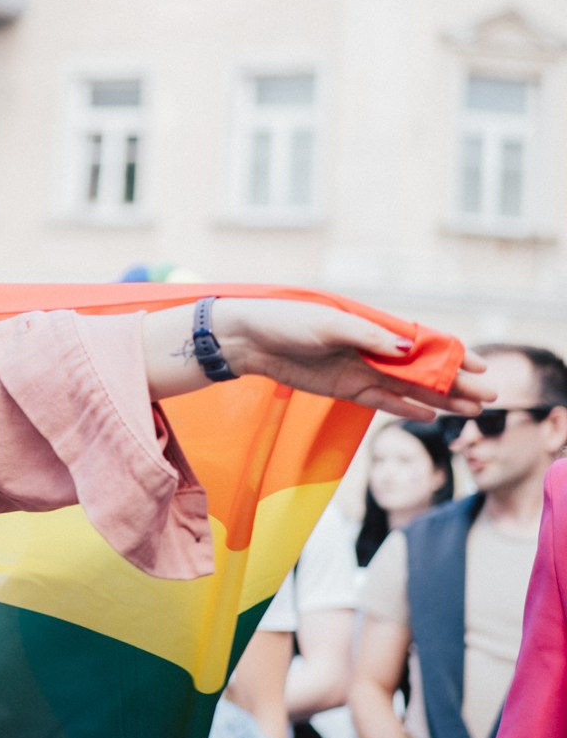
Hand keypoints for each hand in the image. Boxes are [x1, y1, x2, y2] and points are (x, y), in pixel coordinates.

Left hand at [215, 298, 491, 420]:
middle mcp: (373, 349)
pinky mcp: (343, 388)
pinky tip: (429, 416)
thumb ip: (369, 337)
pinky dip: (405, 408)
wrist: (248, 339)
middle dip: (456, 383)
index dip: (452, 355)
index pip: (423, 342)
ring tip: (471, 412)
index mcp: (373, 327)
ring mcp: (360, 370)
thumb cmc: (286, 321)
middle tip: (489, 398)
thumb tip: (409, 349)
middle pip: (423, 370)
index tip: (479, 367)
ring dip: (439, 400)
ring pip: (409, 388)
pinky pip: (382, 400)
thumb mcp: (328, 324)